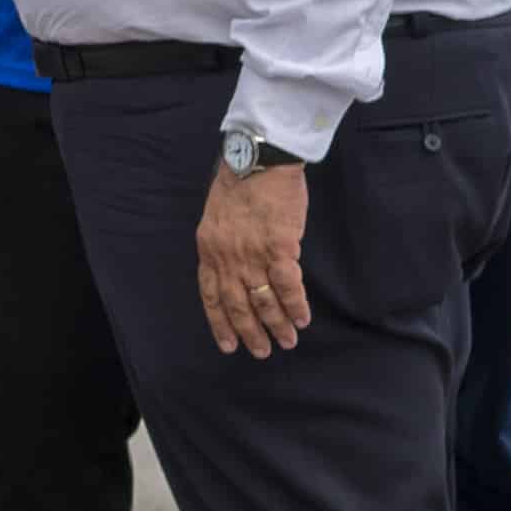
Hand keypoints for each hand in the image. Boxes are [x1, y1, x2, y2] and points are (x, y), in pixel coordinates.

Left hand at [196, 159, 312, 356]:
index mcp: (209, 250)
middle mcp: (227, 257)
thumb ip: (222, 246)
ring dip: (276, 324)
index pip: (211, 296)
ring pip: (263, 300)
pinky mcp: (279, 247)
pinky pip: (287, 285)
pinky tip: (302, 319)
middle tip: (262, 352)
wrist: (258, 159)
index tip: (228, 345)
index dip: (219, 323)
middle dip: (249, 332)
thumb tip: (234, 270)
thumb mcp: (216, 218)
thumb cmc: (239, 183)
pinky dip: (295, 305)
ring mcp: (252, 254)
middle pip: (237, 304)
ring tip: (287, 341)